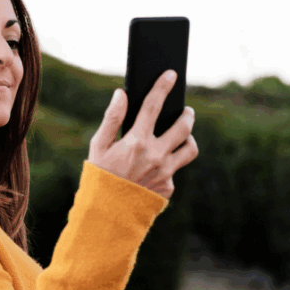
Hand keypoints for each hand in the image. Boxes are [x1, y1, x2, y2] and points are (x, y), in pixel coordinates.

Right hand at [87, 70, 198, 199]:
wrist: (106, 214)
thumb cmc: (99, 176)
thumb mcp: (99, 146)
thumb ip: (111, 118)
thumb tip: (121, 94)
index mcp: (136, 142)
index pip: (153, 106)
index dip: (163, 87)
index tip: (171, 75)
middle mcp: (155, 155)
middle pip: (184, 126)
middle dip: (187, 115)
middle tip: (185, 111)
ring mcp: (165, 173)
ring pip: (190, 148)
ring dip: (188, 139)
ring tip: (181, 137)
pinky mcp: (169, 188)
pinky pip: (176, 170)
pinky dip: (169, 165)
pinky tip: (157, 168)